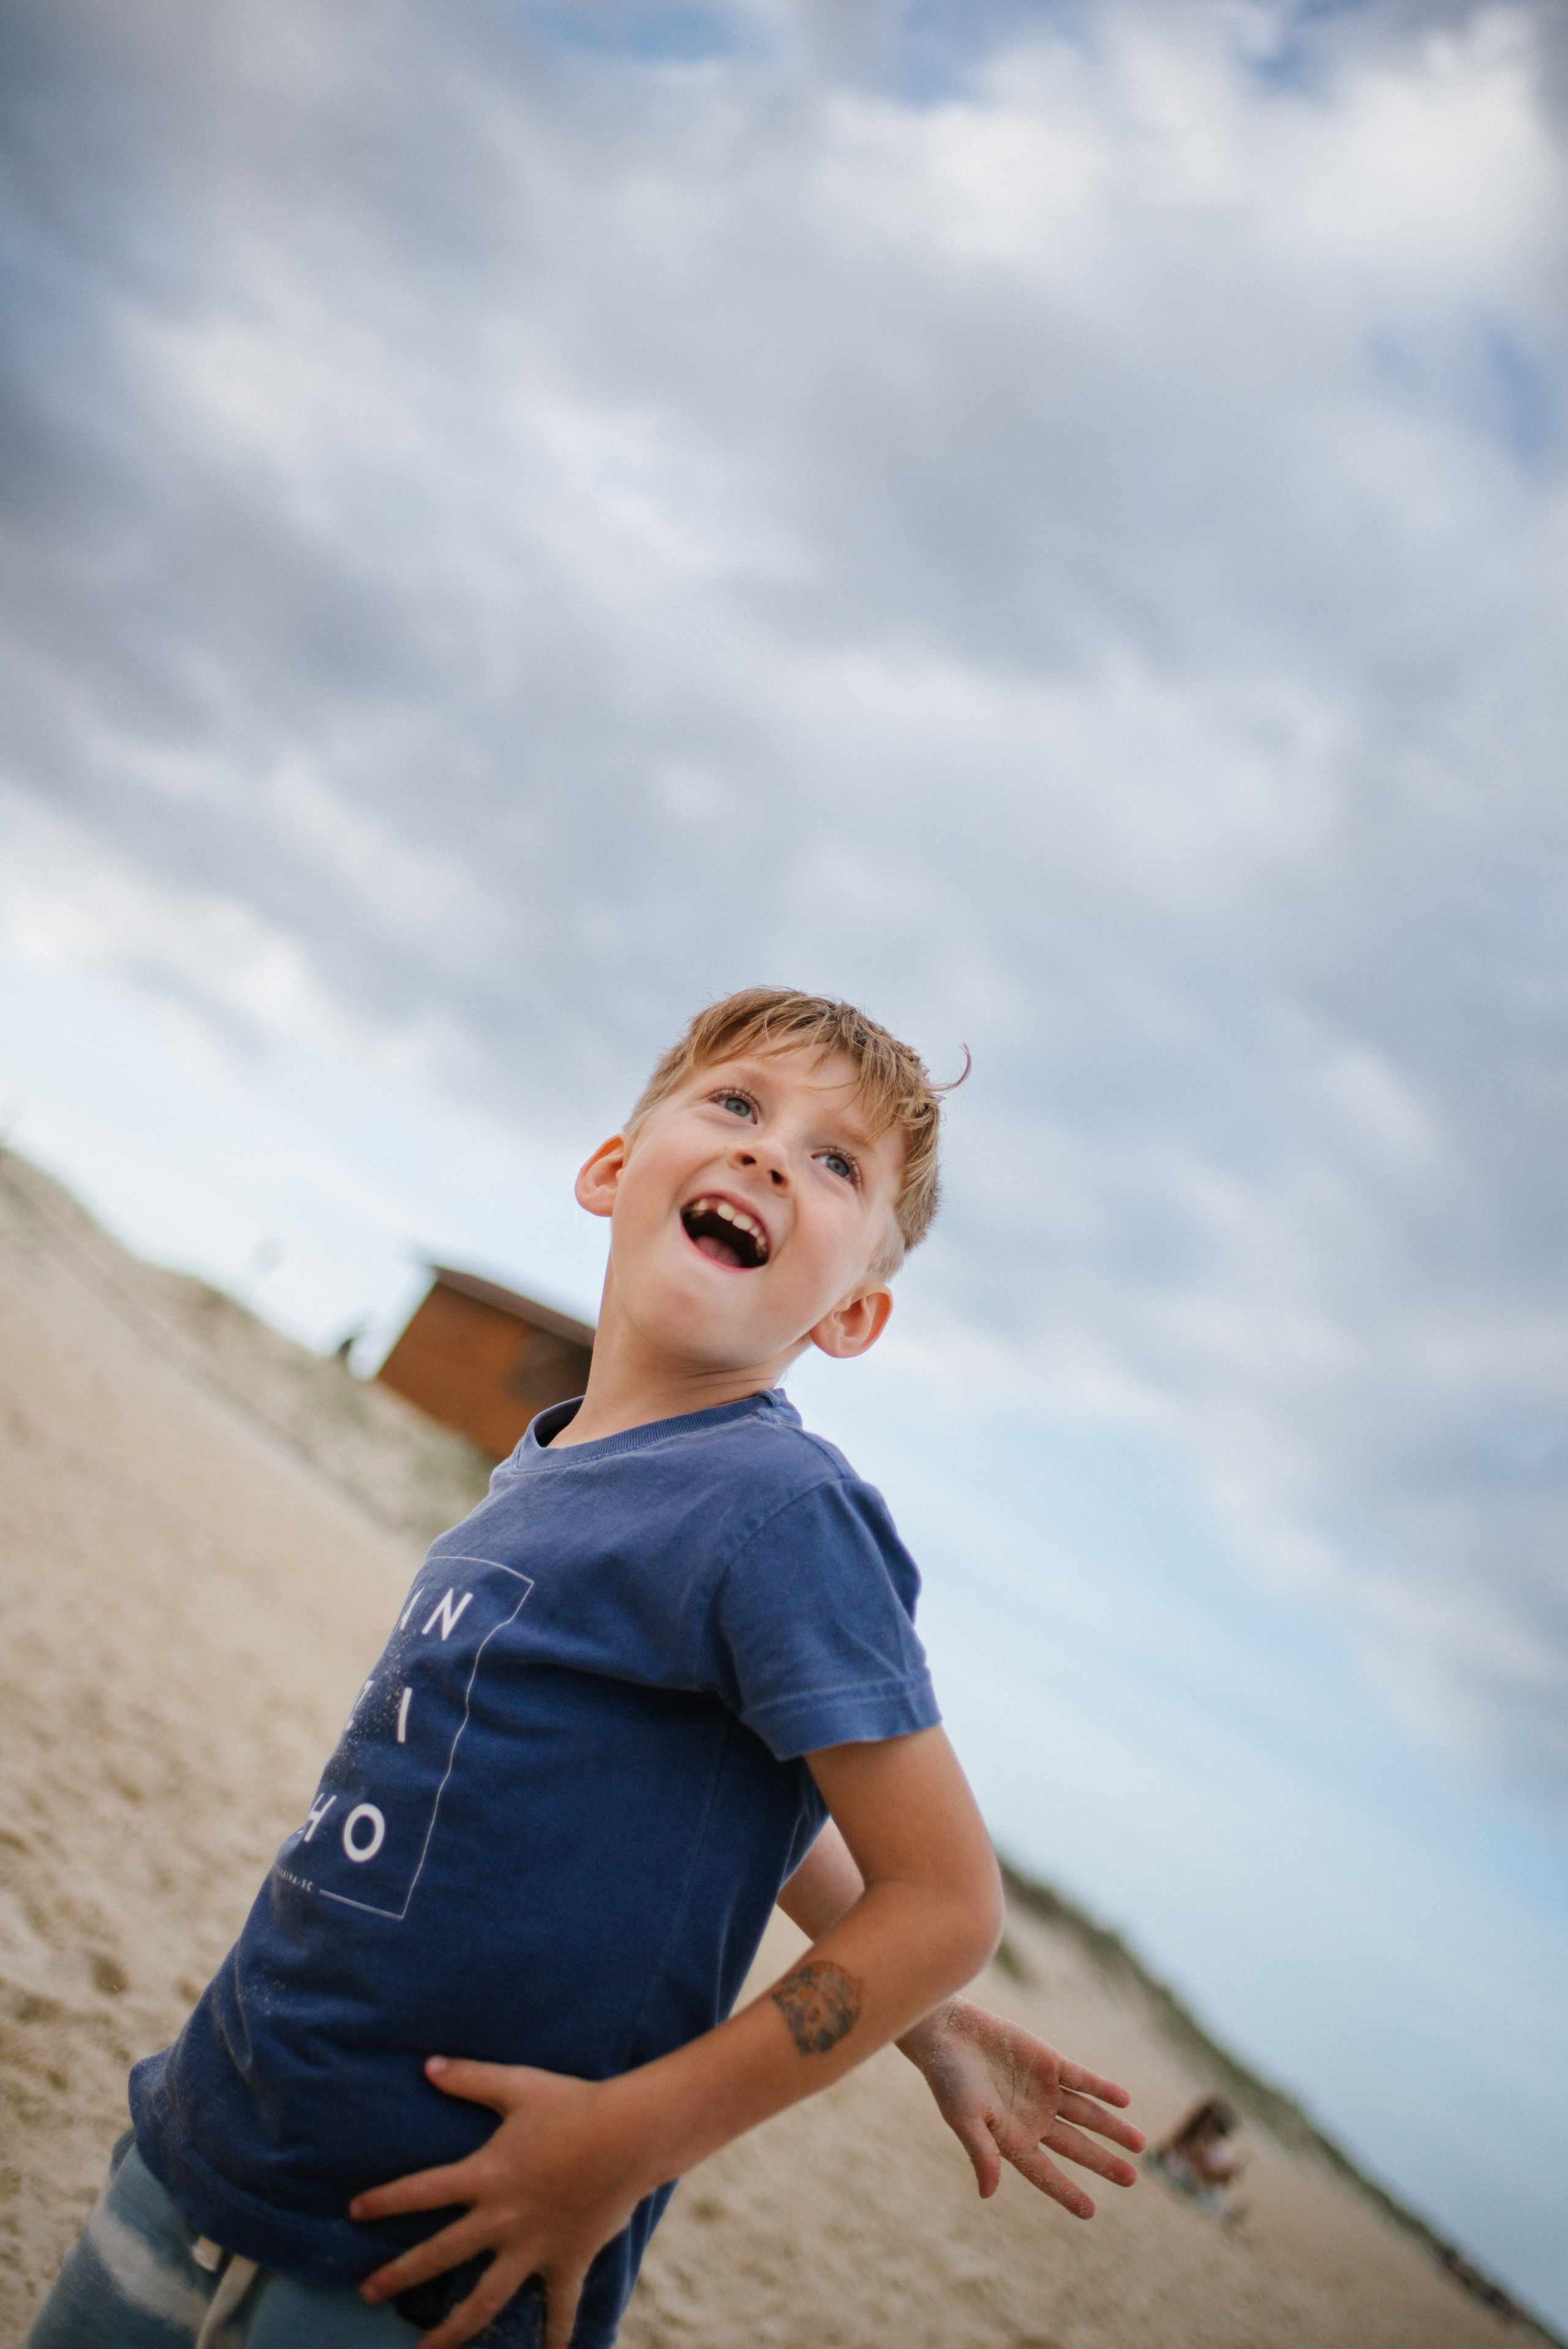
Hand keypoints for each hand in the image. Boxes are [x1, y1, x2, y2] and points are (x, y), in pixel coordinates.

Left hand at [350, 2058, 646, 2348]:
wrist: (628, 2134)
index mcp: (484, 2176)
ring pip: (484, 2299)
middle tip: (366, 2294)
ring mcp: (533, 2246)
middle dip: (398, 2276)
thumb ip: (470, 2078)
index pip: (420, 2191)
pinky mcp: (567, 2261)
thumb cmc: (572, 2104)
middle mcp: (501, 2219)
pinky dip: (555, 2338)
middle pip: (438, 2254)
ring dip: (453, 2330)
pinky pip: (559, 2309)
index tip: (354, 2212)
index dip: (384, 2200)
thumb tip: (427, 2065)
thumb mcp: (516, 2086)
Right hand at [898, 2000, 1145, 2216]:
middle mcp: (1033, 2118)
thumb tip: (987, 2194)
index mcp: (1011, 2138)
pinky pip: (1082, 2079)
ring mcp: (1043, 2090)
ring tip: (1140, 2144)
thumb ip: (981, 2153)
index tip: (1090, 2212)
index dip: (1066, 2192)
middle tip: (1132, 2179)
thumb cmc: (948, 2079)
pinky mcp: (1049, 2062)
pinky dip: (1103, 2088)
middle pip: (1076, 2146)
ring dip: (1112, 2127)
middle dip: (1103, 2162)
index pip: (1045, 2172)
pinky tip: (1124, 2099)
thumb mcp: (963, 2119)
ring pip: (1086, 2113)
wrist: (947, 2031)